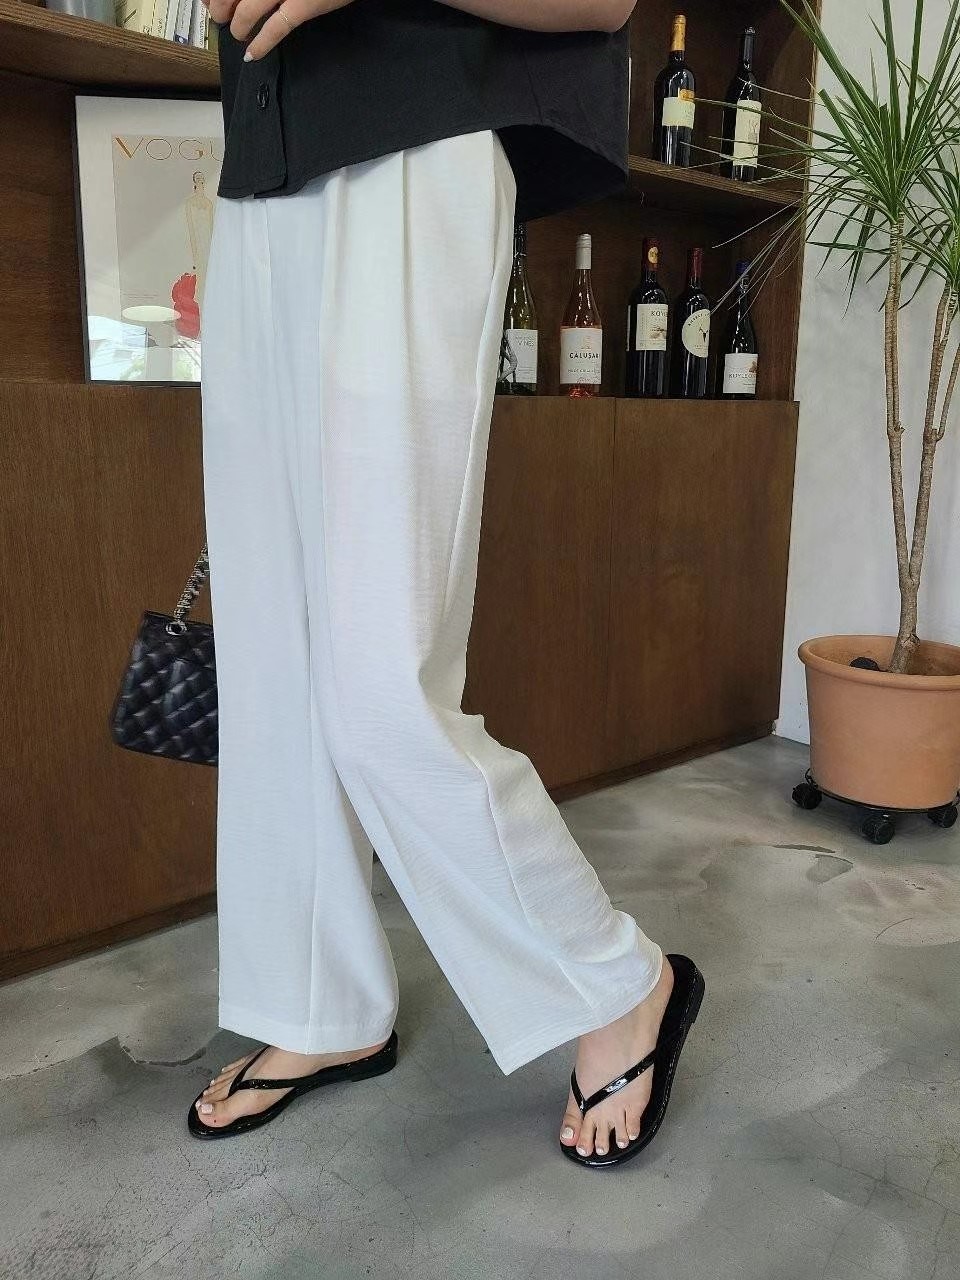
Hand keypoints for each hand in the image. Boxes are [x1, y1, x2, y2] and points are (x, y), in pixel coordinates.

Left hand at [204, 0, 355, 60]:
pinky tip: (252, 54)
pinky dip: (262, 43)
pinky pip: (277, 27)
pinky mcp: (304, 5)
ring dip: (238, 25)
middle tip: (220, 17)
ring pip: (248, 10)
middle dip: (221, 8)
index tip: (210, 1)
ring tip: (238, 33)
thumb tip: (235, 0)